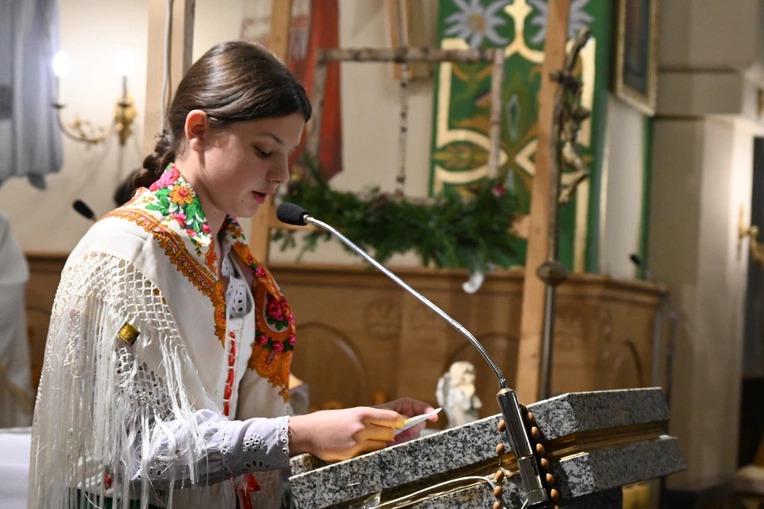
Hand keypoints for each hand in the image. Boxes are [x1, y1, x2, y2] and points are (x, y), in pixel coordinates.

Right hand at [288, 407, 404, 461]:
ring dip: (380, 443)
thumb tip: (397, 423)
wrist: (307, 431)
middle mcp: (362, 425)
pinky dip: (369, 451)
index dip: (403, 421)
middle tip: (382, 433)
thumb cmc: (330, 421)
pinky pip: (371, 453)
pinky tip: (356, 446)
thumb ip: (372, 418)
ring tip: (366, 439)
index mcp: (363, 412)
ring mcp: (358, 440)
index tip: (404, 423)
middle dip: (391, 434)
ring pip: (383, 444)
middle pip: (392, 433)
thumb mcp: (352, 413)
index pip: (394, 417)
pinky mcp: (352, 453)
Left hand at [374, 398, 437, 444]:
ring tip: (394, 439)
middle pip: (420, 423)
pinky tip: (393, 444)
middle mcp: (408, 419)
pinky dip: (402, 444)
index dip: (428, 411)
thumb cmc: (372, 416)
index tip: (434, 417)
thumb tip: (407, 423)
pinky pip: (408, 443)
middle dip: (415, 428)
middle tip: (406, 432)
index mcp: (405, 407)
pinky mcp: (403, 441)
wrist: (363, 428)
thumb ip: (396, 417)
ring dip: (407, 438)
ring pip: (415, 435)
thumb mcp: (383, 413)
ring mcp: (406, 431)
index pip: (420, 407)